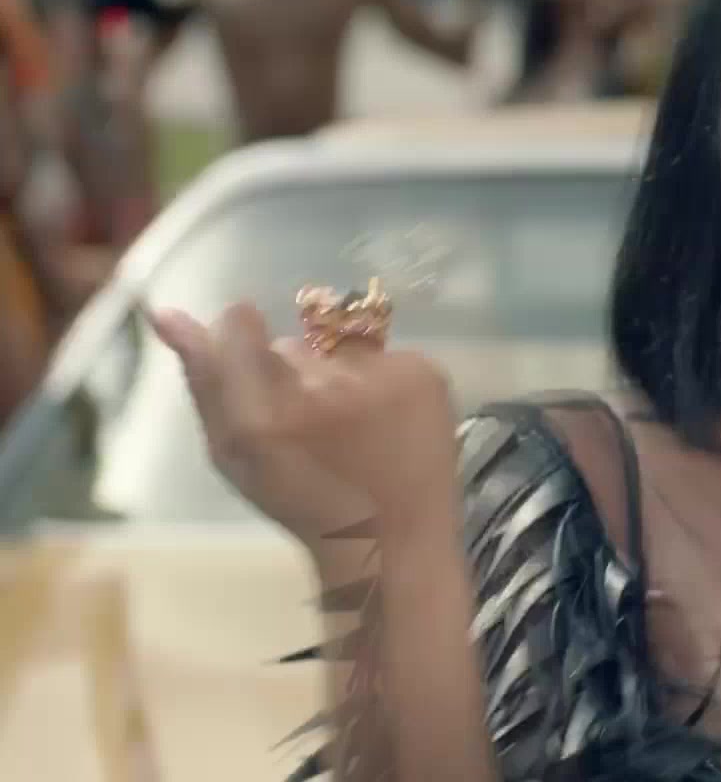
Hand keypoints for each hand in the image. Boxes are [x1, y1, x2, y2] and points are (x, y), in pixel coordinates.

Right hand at [146, 303, 460, 547]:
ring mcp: (379, 377)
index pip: (238, 324)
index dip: (244, 338)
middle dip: (294, 374)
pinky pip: (387, 357)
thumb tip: (167, 312)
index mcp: (264, 414)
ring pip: (341, 349)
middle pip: (292, 345)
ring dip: (342, 377)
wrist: (391, 538)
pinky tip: (389, 424)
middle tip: (316, 426)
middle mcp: (320, 386)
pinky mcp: (423, 372)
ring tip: (357, 429)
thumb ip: (203, 380)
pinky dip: (385, 383)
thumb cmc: (303, 502)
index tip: (257, 366)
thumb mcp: (234, 454)